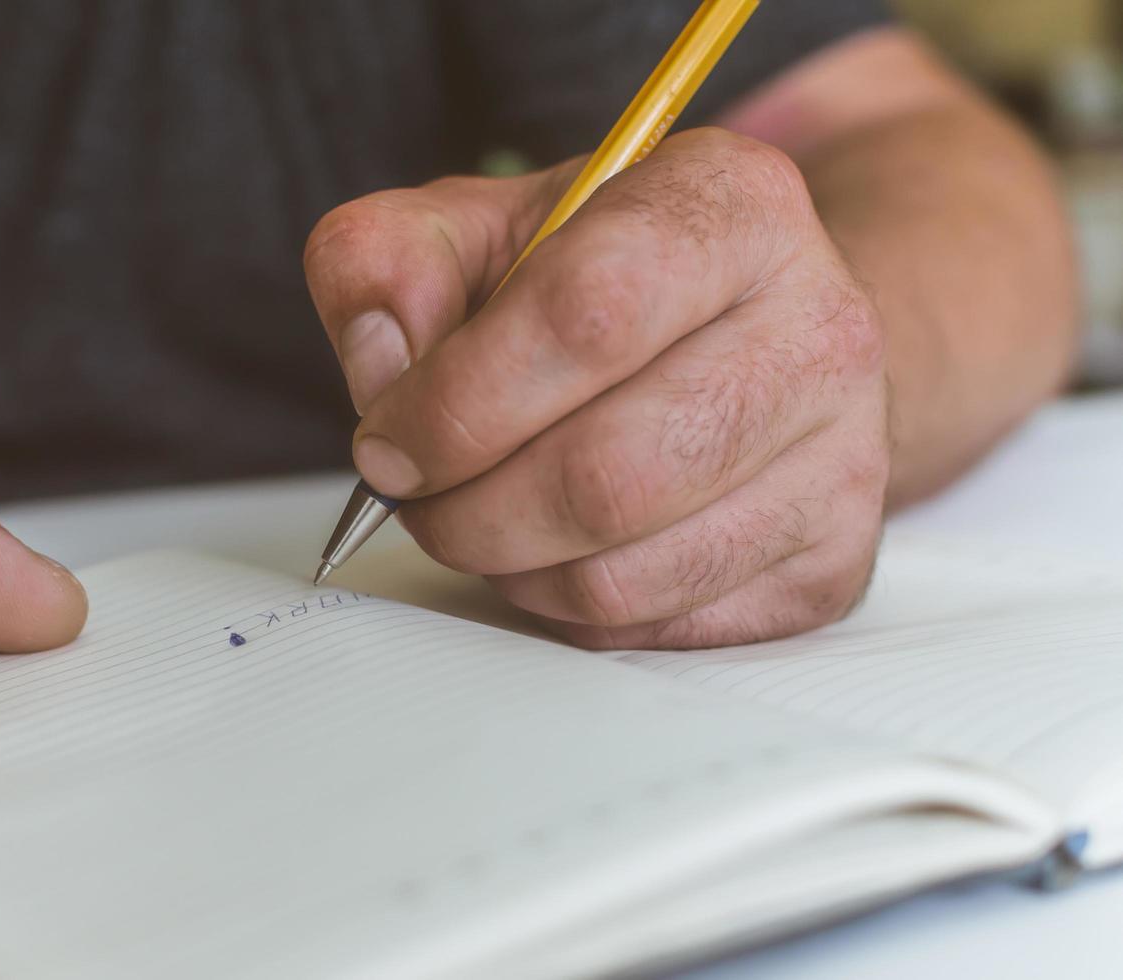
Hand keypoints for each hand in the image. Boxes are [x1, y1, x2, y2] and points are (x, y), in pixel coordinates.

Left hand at [307, 128, 888, 650]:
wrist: (747, 333)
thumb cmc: (601, 282)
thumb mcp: (479, 229)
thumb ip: (390, 260)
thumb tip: (381, 362)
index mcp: (731, 205)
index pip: (588, 315)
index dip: (457, 401)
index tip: (389, 440)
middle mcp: (818, 326)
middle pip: (606, 472)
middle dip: (467, 509)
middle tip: (419, 496)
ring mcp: (843, 458)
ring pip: (622, 573)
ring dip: (507, 565)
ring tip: (484, 516)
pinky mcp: (828, 563)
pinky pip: (651, 628)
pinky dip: (565, 606)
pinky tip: (556, 547)